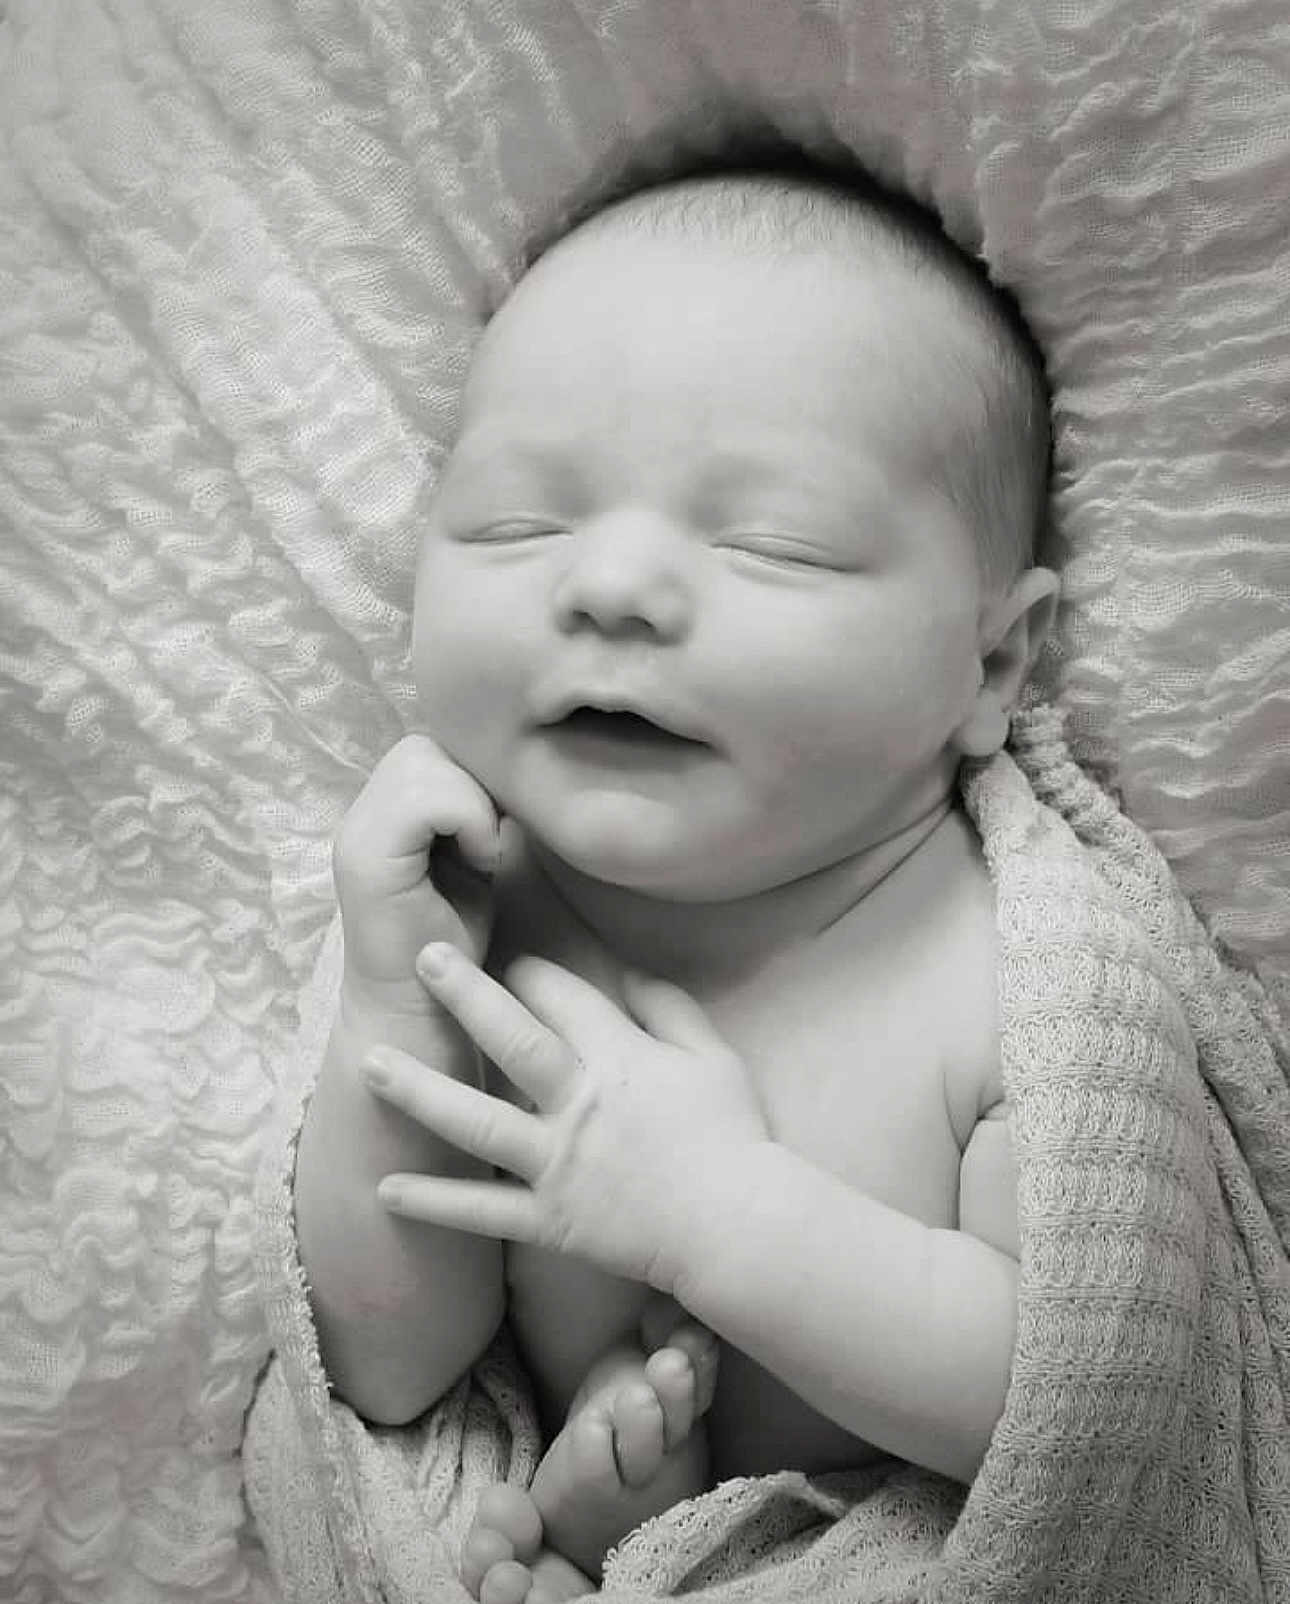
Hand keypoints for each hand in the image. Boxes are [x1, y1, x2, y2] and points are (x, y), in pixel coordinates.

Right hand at [333, 735, 501, 1018]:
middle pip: (422, 748)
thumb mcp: (470, 858)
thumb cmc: (450, 945)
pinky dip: (467, 820)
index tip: (490, 831)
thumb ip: (470, 808)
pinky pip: (426, 800)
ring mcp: (356, 835)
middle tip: (485, 842)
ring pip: (423, 764)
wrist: (419, 1012)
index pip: (427, 749)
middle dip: (469, 785)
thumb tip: (502, 765)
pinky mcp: (366, 860)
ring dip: (469, 804)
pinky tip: (479, 861)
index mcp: (380, 812)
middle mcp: (357, 816)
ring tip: (480, 854)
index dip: (469, 777)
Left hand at [362, 944, 770, 1295]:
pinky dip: (435, 1201)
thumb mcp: (714, 1056)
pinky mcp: (550, 1219)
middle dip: (465, 996)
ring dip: (420, 1091)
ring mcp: (559, 1164)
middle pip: (512, 1041)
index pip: (565, 999)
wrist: (737, 1227)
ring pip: (477, 1122)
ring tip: (370, 1062)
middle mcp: (580, 1105)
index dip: (531, 972)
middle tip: (421, 958)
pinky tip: (386, 1187)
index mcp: (621, 1060)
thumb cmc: (733, 1136)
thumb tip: (629, 971)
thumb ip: (670, 1008)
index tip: (504, 959)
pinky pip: (484, 1210)